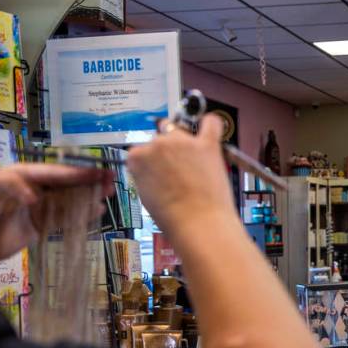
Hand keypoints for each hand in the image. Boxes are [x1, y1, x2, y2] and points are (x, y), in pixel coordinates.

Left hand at [0, 165, 112, 277]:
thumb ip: (7, 185)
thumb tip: (34, 195)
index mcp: (19, 175)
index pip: (51, 172)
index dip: (73, 172)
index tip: (95, 171)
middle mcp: (31, 188)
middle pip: (64, 182)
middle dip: (87, 180)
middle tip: (111, 178)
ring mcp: (37, 207)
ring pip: (68, 199)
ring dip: (88, 195)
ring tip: (109, 192)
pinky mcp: (40, 226)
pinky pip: (64, 218)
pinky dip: (81, 215)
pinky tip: (97, 211)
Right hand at [127, 115, 234, 232]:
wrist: (199, 224)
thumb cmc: (173, 217)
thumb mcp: (145, 195)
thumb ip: (147, 174)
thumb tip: (155, 169)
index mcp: (137, 157)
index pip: (140, 151)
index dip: (150, 164)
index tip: (158, 174)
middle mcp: (158, 144)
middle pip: (160, 140)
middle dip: (167, 155)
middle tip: (178, 175)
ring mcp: (183, 142)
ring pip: (180, 132)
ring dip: (184, 145)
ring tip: (193, 165)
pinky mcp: (207, 145)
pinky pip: (210, 123)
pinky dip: (210, 124)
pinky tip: (208, 127)